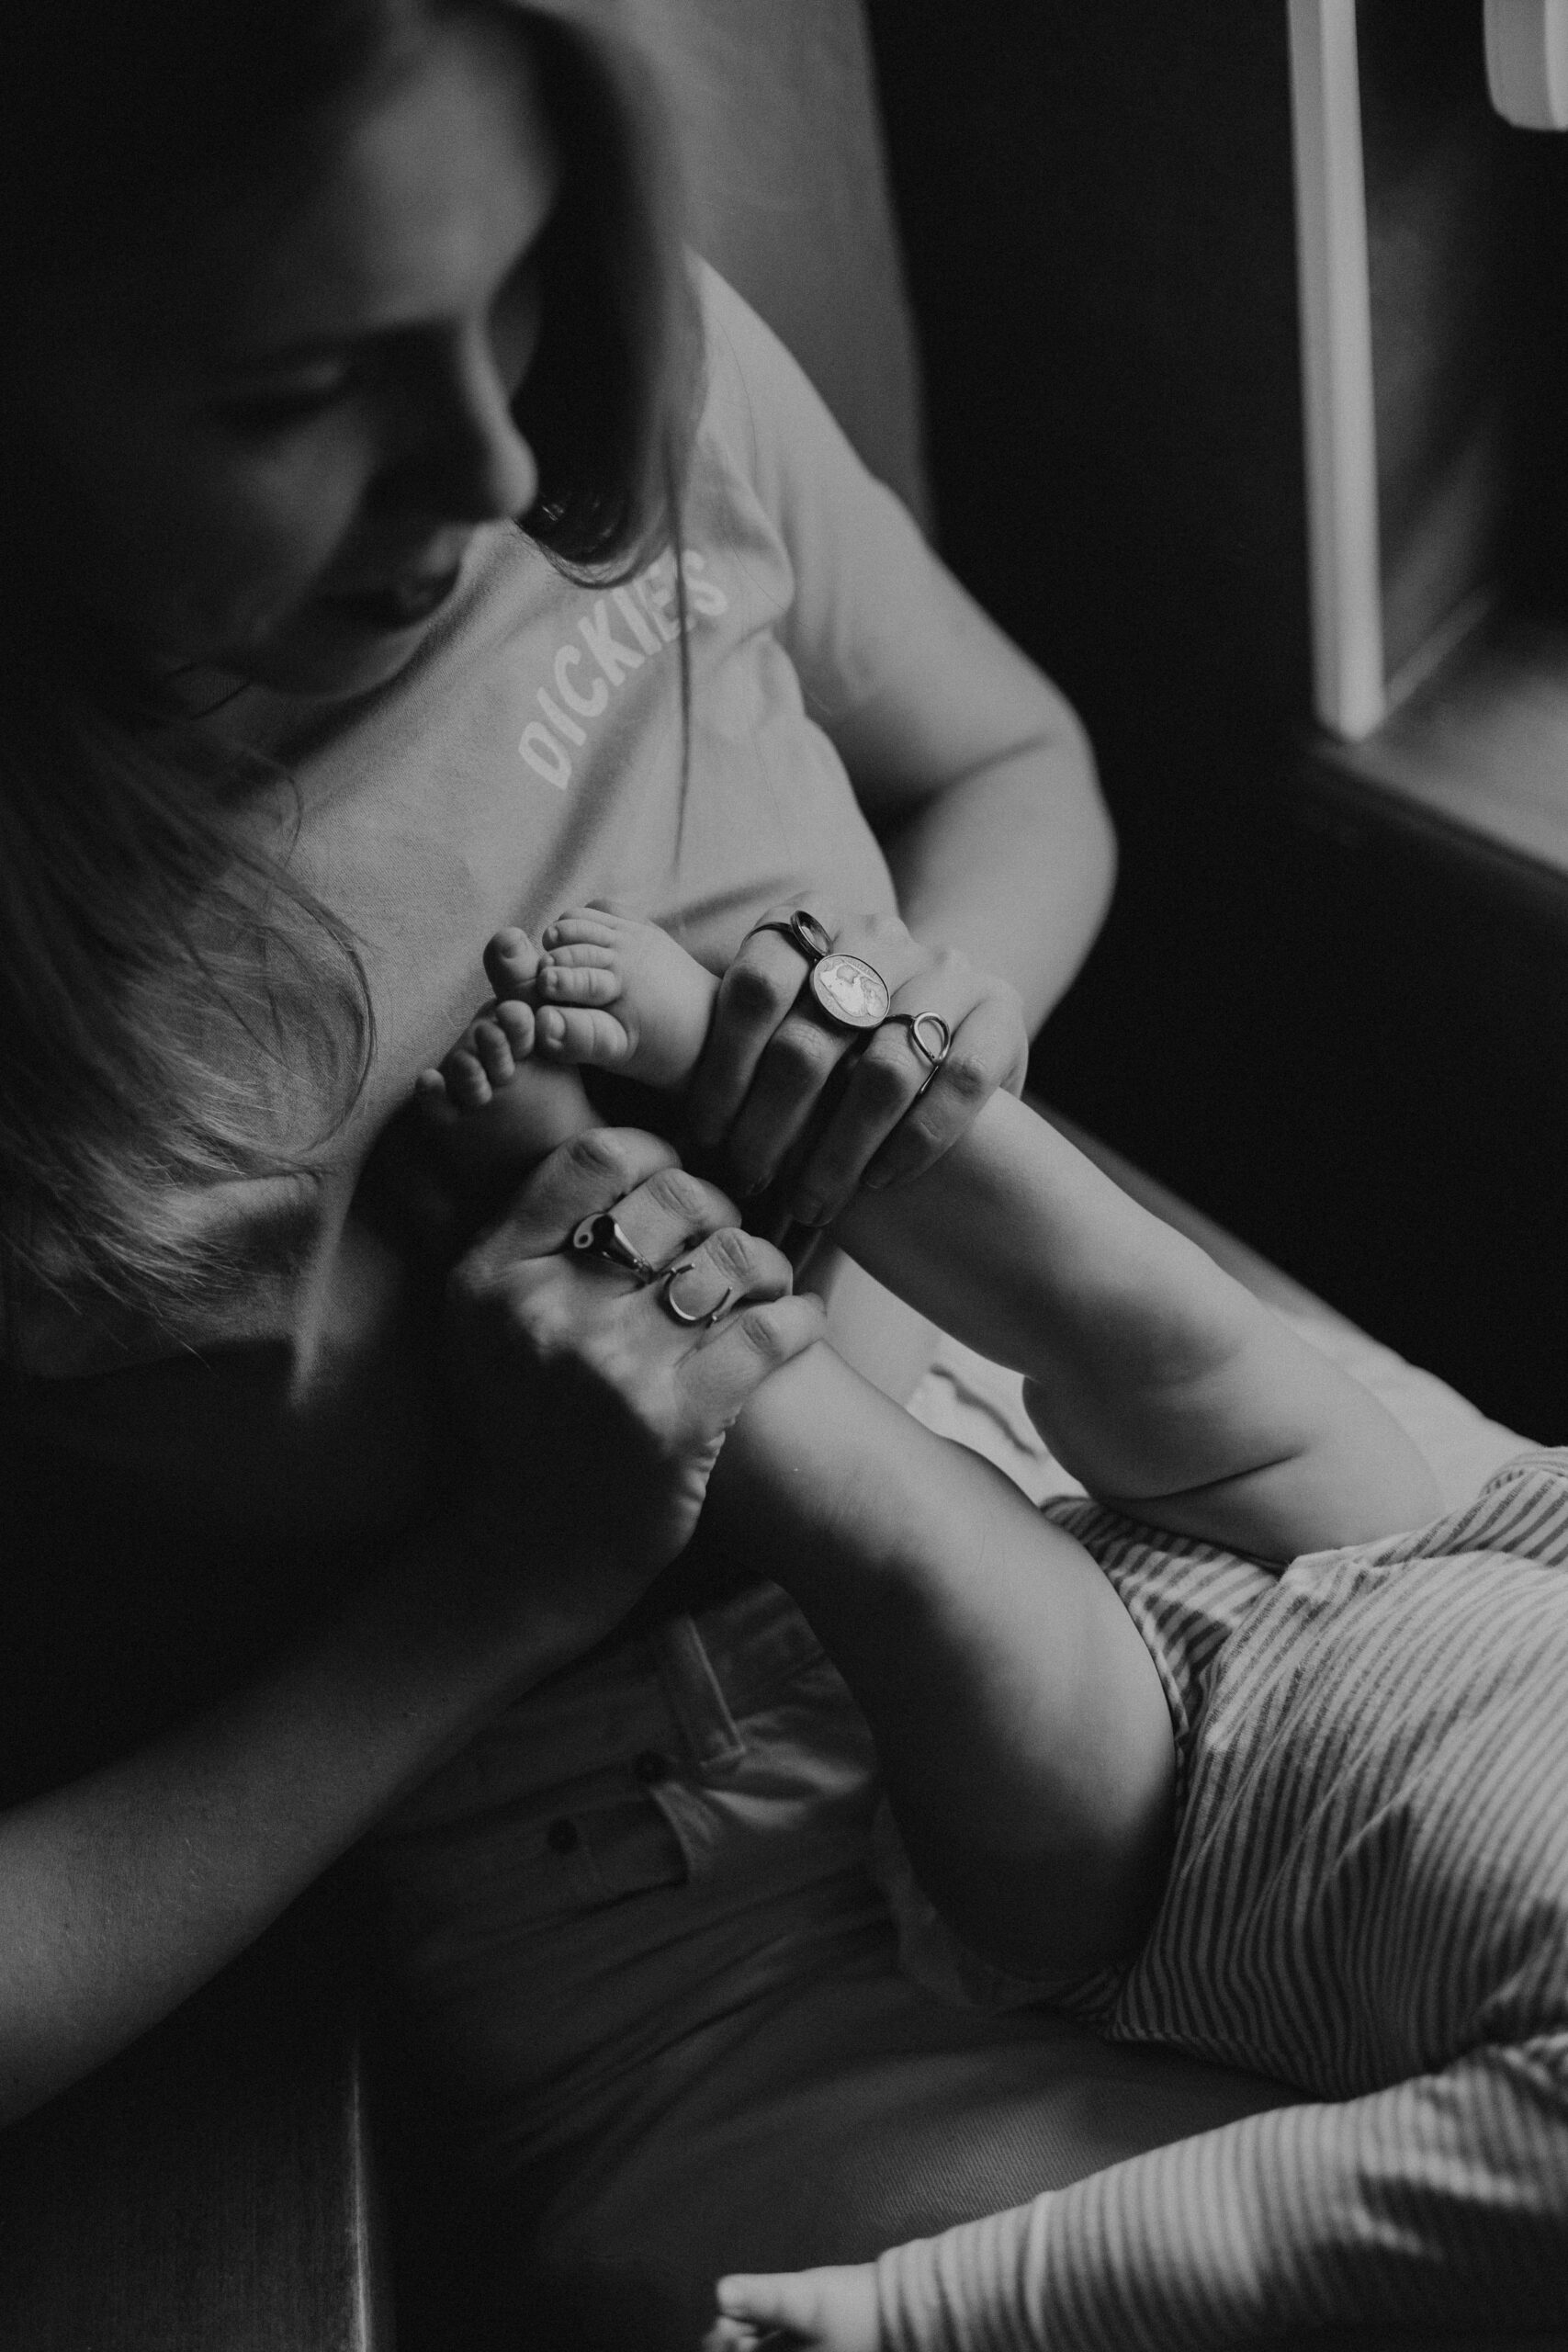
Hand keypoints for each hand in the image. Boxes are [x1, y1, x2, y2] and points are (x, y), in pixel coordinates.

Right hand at [441, 1127, 823, 1643]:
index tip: (678, 1180)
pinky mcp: (675, 1423)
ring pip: (733, 1258)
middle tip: (730, 1237)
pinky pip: (768, 1331)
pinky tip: (800, 1319)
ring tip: (768, 1281)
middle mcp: (546, 1312)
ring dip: (768, 1262)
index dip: (657, 1154)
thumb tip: (629, 1152)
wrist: (532, 1554)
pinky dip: (799, 1317)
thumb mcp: (487, 1323)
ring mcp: (612, 1369)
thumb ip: (533, 1238)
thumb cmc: (525, 1422)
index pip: (596, 1157)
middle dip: (722, 1208)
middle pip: (677, 1197)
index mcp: (493, 1275)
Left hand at [684, 905, 1028, 1228]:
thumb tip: (645, 1092)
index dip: (723, 1068)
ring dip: (840, 1151)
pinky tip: (881, 1181)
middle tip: (749, 1183)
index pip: (755, 984)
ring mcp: (948, 967)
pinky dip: (915, 1141)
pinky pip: (959, 1081)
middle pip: (813, 1036)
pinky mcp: (1003, 1009)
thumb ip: (732, 1043)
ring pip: (888, 1068)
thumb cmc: (832, 1050)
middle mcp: (881, 934)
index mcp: (812, 922)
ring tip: (812, 1202)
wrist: (944, 1035)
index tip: (701, 1137)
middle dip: (771, 1126)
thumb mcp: (777, 1027)